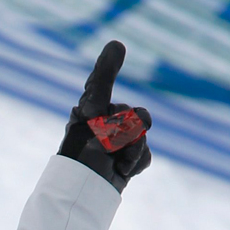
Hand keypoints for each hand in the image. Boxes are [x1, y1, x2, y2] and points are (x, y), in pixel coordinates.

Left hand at [57, 41, 152, 192]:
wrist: (87, 188)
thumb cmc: (84, 147)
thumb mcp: (93, 111)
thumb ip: (105, 78)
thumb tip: (118, 41)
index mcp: (89, 110)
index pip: (101, 86)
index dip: (107, 67)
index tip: (115, 47)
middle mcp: (102, 125)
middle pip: (136, 115)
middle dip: (128, 129)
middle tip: (108, 142)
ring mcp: (115, 144)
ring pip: (143, 136)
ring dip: (133, 148)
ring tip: (114, 159)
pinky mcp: (126, 162)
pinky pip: (145, 155)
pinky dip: (136, 163)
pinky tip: (120, 170)